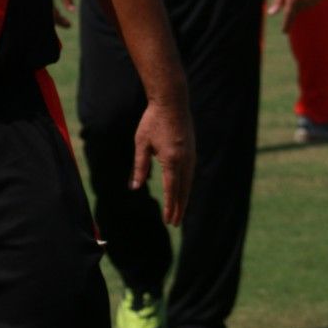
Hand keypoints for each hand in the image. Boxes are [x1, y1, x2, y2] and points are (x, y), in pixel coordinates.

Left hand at [130, 99, 194, 225]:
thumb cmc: (153, 122)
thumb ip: (139, 166)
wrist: (172, 103)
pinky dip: (186, 187)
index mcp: (171, 160)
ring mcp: (191, 157)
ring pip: (188, 183)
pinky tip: (182, 192)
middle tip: (174, 223)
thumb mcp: (141, 144)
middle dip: (178, 208)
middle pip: (183, 190)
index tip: (169, 221)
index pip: (171, 189)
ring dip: (183, 199)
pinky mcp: (192, 152)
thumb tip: (134, 186)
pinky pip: (190, 174)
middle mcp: (185, 161)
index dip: (170, 207)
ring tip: (179, 212)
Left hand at [268, 0, 325, 32]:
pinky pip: (314, 0)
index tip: (284, 32)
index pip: (289, 16)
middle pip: (297, 9)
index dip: (286, 25)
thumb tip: (271, 13)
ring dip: (302, 0)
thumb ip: (278, 1)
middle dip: (292, 3)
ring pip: (306, 5)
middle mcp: (305, 0)